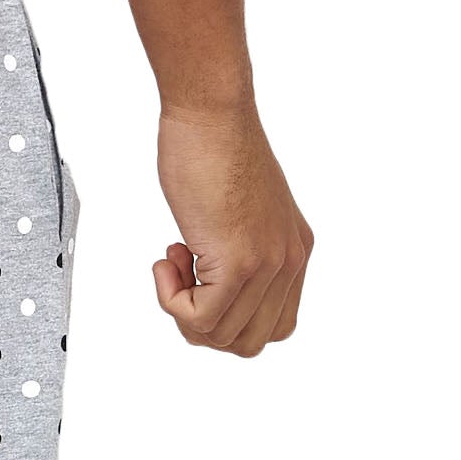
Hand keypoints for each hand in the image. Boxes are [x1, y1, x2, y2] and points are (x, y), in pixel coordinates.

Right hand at [151, 101, 311, 356]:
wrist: (210, 117)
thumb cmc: (212, 148)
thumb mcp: (238, 212)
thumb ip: (238, 249)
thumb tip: (209, 279)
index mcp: (293, 253)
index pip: (270, 326)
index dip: (226, 318)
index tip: (200, 278)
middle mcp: (289, 263)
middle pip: (248, 343)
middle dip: (201, 324)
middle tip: (181, 278)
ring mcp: (268, 265)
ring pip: (221, 336)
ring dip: (181, 308)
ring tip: (173, 260)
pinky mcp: (239, 263)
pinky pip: (200, 317)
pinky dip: (170, 299)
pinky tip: (167, 258)